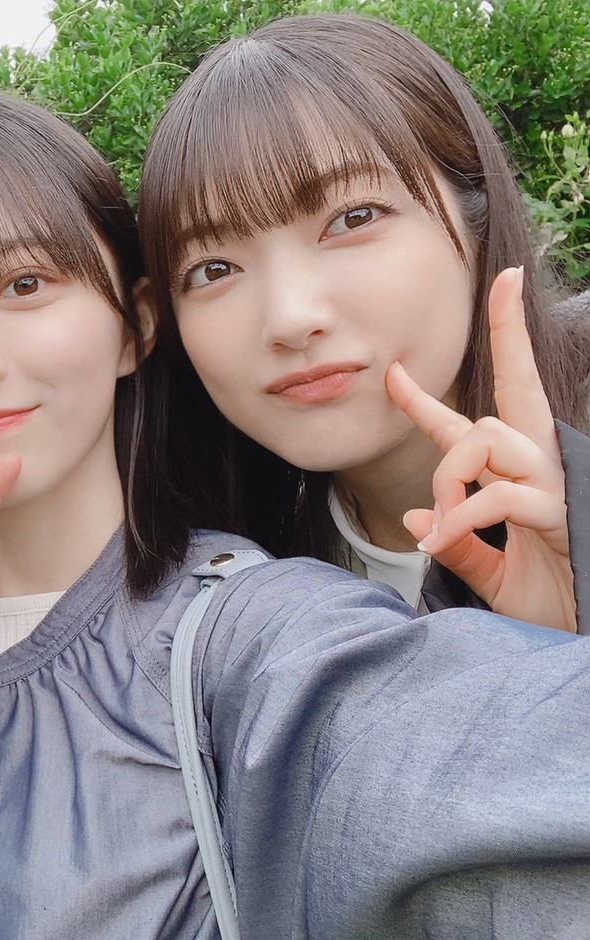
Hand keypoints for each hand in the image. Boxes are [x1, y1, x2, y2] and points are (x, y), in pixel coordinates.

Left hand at [386, 266, 573, 630]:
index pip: (466, 429)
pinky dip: (460, 517)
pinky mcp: (561, 512)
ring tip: (442, 518)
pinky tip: (441, 541)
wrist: (585, 635)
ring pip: (488, 435)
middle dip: (508, 334)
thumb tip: (415, 517)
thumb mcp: (492, 576)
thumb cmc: (555, 604)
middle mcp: (540, 468)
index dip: (423, 402)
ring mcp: (555, 484)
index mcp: (514, 480)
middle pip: (518, 388)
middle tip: (507, 281)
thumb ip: (457, 544)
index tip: (392, 373)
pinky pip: (497, 496)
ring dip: (449, 472)